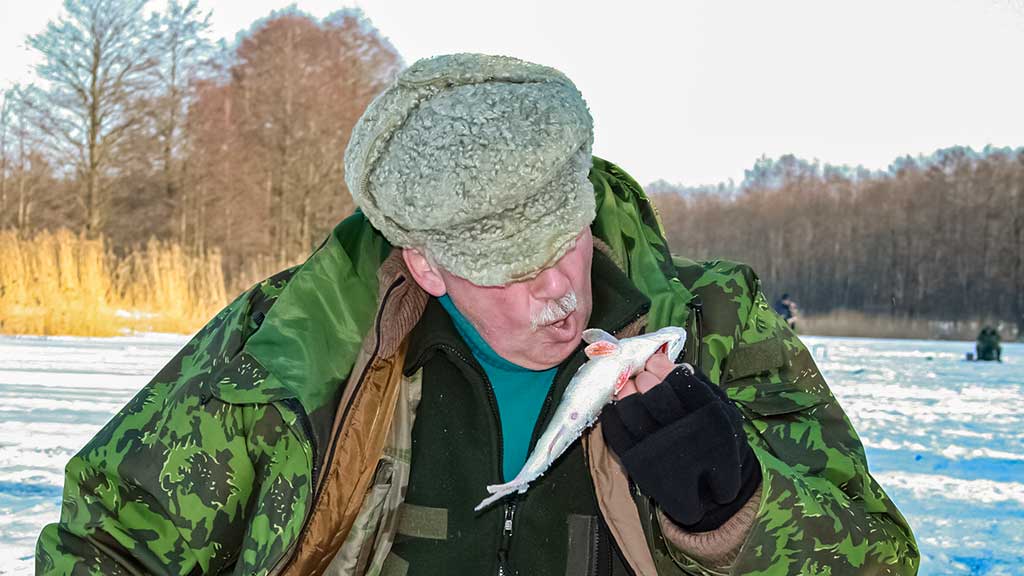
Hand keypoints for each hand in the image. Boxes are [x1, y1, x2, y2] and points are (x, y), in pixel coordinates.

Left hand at [600, 362, 760, 531]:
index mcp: (712, 419)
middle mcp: (686, 437)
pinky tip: (617, 406)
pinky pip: (615, 432)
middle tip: (642, 376)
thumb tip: (661, 360)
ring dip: (626, 393)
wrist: (710, 491)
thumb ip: (695, 384)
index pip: (681, 384)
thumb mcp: (718, 409)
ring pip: (632, 411)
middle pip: (655, 396)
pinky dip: (612, 413)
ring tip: (629, 387)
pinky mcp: (637, 464)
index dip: (662, 369)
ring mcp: (658, 453)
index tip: (655, 363)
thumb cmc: (714, 438)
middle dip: (644, 380)